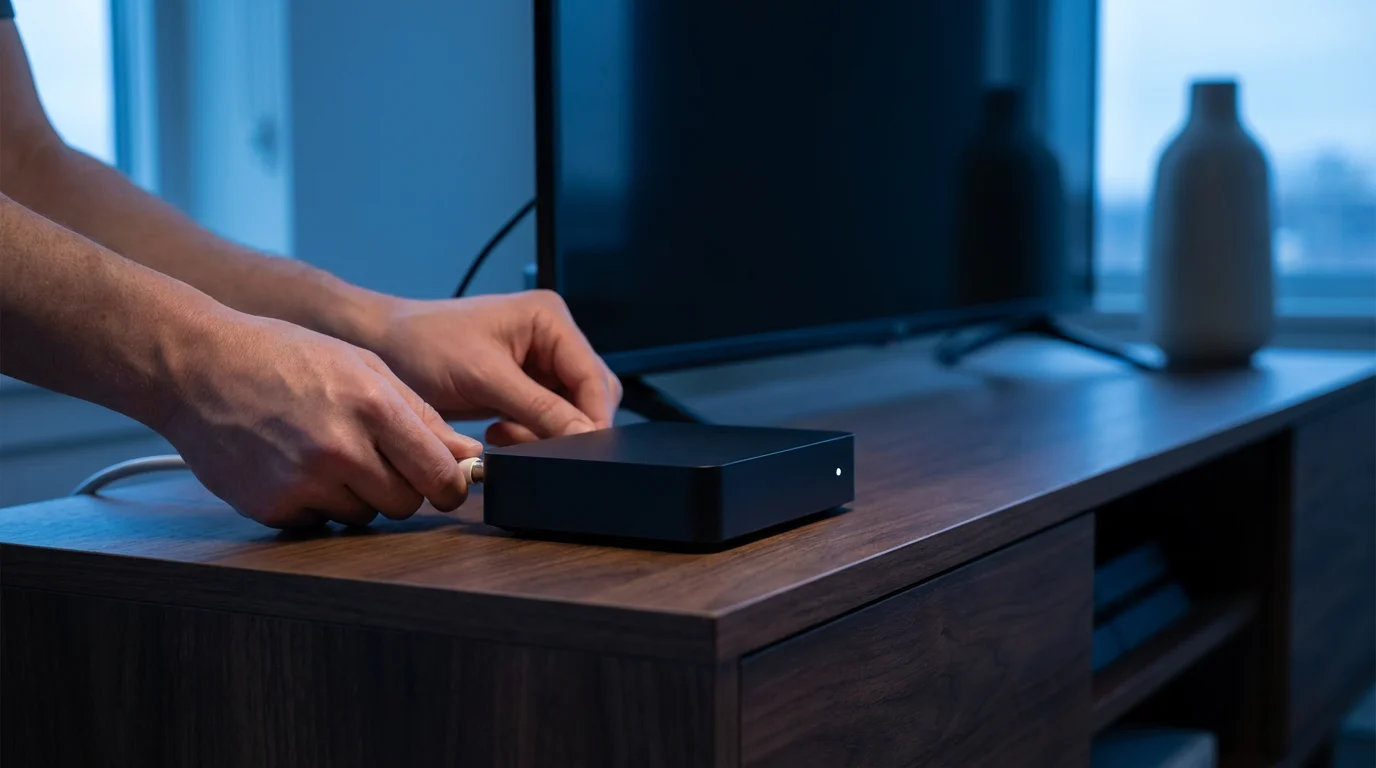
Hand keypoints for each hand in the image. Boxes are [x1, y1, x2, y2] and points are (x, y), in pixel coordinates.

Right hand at [161, 311, 482, 528]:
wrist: (197, 366)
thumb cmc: (284, 357)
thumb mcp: (362, 366)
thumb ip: (420, 414)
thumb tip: (467, 456)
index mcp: (372, 406)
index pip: (439, 474)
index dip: (450, 485)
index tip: (447, 484)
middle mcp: (340, 449)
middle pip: (406, 504)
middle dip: (402, 487)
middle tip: (375, 458)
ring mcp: (302, 482)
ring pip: (364, 516)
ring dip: (356, 494)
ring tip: (325, 452)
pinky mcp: (271, 507)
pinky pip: (320, 522)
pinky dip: (315, 503)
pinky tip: (294, 465)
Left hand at [364, 290, 620, 445]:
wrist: (383, 347)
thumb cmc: (425, 345)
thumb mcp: (486, 378)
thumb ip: (541, 409)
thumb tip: (586, 436)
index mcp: (550, 318)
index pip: (593, 376)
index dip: (593, 417)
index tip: (583, 452)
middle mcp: (552, 336)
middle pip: (589, 394)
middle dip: (567, 425)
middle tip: (533, 443)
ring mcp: (539, 361)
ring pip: (570, 410)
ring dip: (545, 432)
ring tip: (505, 434)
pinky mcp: (523, 384)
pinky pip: (546, 417)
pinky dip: (530, 432)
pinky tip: (499, 432)